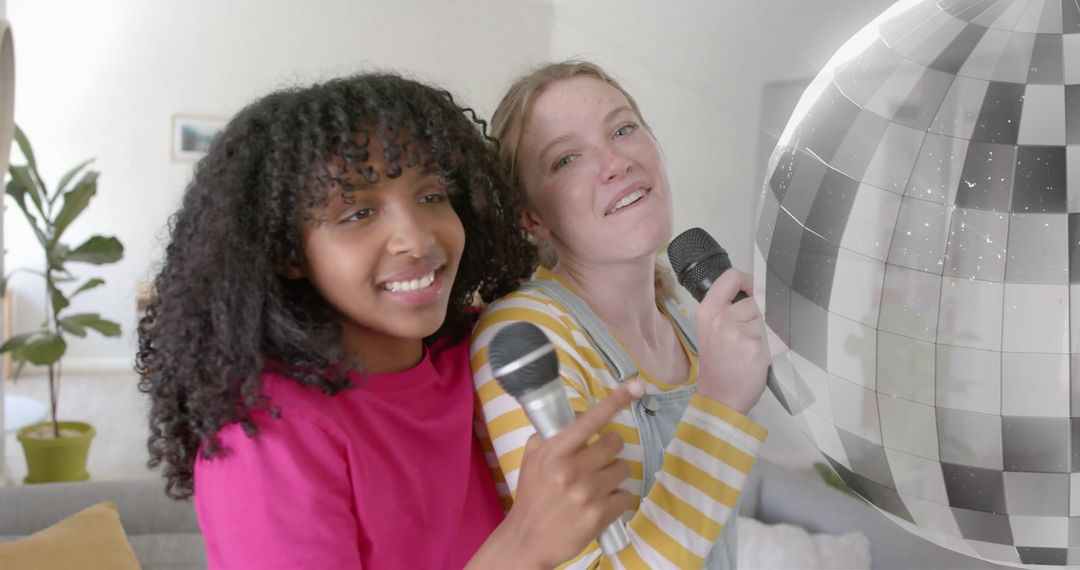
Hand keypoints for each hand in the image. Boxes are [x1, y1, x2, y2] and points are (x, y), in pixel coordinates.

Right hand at [468, 381, 643, 568]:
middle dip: (609, 449)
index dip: (615, 401)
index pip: (590, 420)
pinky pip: (626, 496)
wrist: (528, 539)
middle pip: (614, 443)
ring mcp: (587, 493)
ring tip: (596, 486)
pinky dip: (617, 500)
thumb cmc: (532, 495)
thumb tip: (576, 416)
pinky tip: (600, 505)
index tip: (635, 386)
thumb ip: (552, 436)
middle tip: (596, 461)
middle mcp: (572, 469)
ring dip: (614, 475)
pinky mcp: (600, 515)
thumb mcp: (532, 459)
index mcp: (554, 451)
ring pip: (623, 469)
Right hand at [694, 269, 768, 414]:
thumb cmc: (719, 365)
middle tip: (751, 334)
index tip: (754, 290)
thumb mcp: (712, 330)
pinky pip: (778, 336)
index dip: (748, 281)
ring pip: (770, 317)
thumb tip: (758, 291)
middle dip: (760, 315)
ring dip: (769, 331)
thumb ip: (728, 308)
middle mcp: (722, 319)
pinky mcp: (758, 348)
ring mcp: (740, 333)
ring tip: (755, 346)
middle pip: (757, 299)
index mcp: (708, 312)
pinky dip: (776, 345)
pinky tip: (762, 355)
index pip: (732, 278)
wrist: (720, 396)